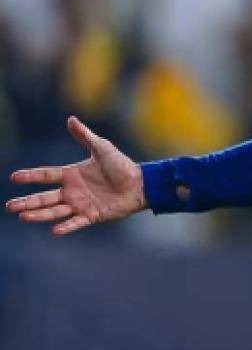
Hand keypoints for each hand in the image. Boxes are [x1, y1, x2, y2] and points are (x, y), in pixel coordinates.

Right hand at [6, 116, 146, 235]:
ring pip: (55, 211)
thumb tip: (70, 119)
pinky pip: (76, 222)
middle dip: (27, 202)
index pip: (46, 175)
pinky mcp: (92, 216)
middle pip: (45, 197)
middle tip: (10, 206)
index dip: (31, 176)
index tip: (14, 177)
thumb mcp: (102, 148)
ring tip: (23, 216)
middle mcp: (72, 191)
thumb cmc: (121, 165)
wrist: (140, 183)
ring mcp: (81, 204)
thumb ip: (85, 136)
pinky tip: (54, 230)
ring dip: (40, 214)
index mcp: (72, 175)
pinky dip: (66, 227)